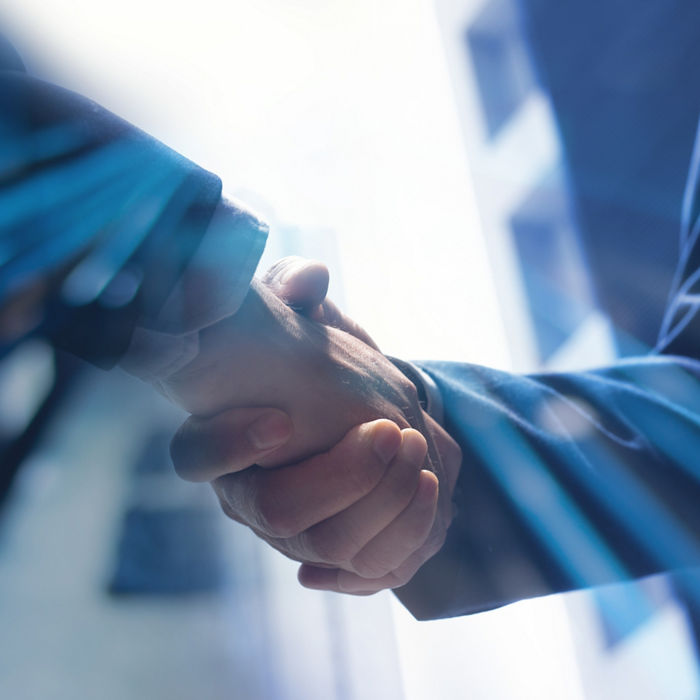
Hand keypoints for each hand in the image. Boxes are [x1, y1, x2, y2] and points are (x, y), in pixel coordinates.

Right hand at [169, 258, 461, 593]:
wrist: (358, 410)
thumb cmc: (315, 360)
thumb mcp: (298, 314)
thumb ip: (292, 288)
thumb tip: (307, 280)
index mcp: (220, 440)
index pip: (194, 458)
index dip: (230, 445)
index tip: (282, 419)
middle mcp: (249, 495)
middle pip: (277, 515)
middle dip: (343, 476)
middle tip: (391, 429)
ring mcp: (294, 533)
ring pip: (329, 546)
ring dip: (386, 501)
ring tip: (419, 447)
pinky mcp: (341, 550)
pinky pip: (369, 567)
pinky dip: (405, 535)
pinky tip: (429, 489)